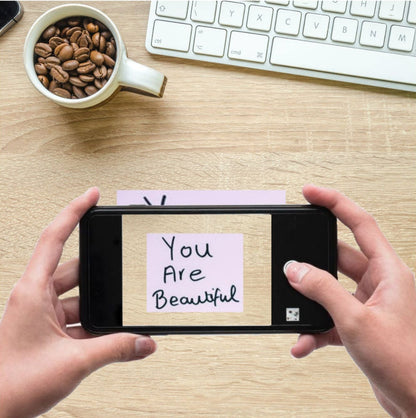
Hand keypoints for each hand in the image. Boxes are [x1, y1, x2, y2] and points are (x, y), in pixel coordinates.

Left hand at [0, 188, 155, 417]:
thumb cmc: (13, 384)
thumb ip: (116, 349)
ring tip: (120, 312)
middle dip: (101, 273)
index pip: (55, 238)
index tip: (92, 196)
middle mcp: (37, 297)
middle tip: (123, 264)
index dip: (74, 212)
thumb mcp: (74, 363)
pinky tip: (111, 333)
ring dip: (99, 305)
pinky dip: (96, 324)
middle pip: (75, 269)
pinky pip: (80, 317)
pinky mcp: (50, 330)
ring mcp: (44, 314)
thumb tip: (146, 342)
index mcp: (33, 292)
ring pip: (81, 296)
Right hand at [284, 185, 415, 416]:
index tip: (310, 193)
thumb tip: (296, 270)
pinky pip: (330, 317)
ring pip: (330, 289)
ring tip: (296, 311)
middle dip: (313, 264)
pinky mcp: (360, 323)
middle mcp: (380, 283)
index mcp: (390, 271)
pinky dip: (314, 328)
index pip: (360, 223)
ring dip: (310, 303)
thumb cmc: (406, 362)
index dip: (334, 202)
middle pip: (339, 257)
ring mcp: (369, 303)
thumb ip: (322, 290)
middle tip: (292, 264)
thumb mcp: (355, 320)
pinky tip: (303, 341)